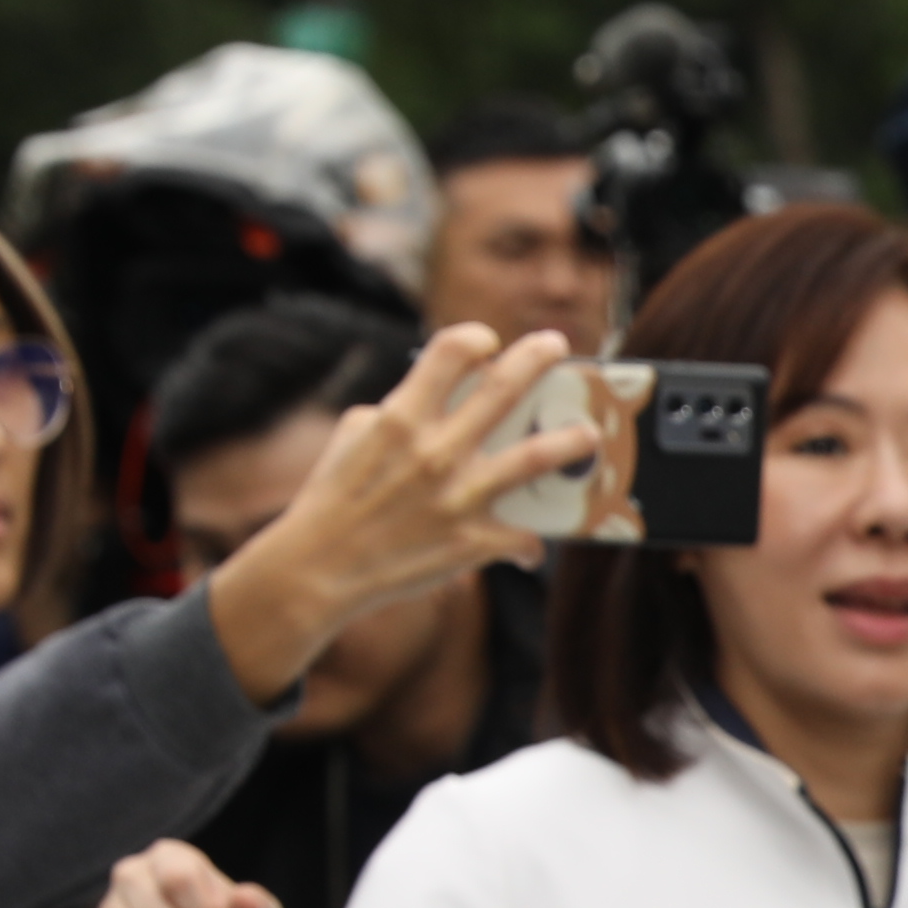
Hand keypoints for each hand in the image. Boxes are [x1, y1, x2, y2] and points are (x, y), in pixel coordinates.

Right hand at [208, 327, 587, 701]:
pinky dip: (528, 542)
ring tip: (590, 434)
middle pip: (505, 388)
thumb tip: (434, 402)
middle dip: (539, 358)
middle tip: (558, 345)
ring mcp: (457, 496)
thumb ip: (396, 411)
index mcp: (402, 417)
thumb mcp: (354, 437)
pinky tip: (530, 544)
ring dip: (571, 442)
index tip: (490, 344)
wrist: (318, 569)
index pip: (452, 351)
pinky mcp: (470, 541)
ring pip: (535, 457)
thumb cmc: (332, 498)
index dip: (478, 338)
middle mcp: (436, 450)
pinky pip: (522, 538)